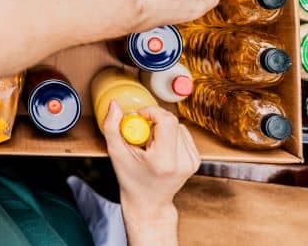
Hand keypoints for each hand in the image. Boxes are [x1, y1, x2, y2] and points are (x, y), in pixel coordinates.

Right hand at [104, 102, 199, 243]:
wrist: (148, 203)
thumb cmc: (132, 181)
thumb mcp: (116, 154)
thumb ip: (111, 127)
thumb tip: (115, 104)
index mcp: (164, 161)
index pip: (167, 121)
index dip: (151, 112)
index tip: (139, 117)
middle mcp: (182, 161)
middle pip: (172, 121)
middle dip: (154, 120)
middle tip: (141, 132)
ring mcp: (192, 161)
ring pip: (178, 125)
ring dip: (162, 127)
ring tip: (150, 143)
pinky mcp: (195, 160)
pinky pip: (183, 133)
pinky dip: (170, 134)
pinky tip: (160, 147)